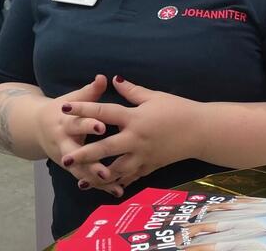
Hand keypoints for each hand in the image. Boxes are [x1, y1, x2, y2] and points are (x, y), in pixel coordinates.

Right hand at [35, 75, 121, 196]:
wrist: (37, 127)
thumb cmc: (62, 109)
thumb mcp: (73, 100)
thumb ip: (89, 91)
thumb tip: (102, 77)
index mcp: (66, 122)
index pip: (78, 123)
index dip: (89, 125)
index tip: (102, 126)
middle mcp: (64, 141)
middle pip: (77, 153)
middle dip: (90, 161)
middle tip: (105, 169)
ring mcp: (66, 157)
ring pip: (81, 170)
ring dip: (95, 178)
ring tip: (113, 183)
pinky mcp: (71, 167)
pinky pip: (86, 177)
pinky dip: (99, 185)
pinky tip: (116, 191)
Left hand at [61, 76, 205, 190]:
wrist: (202, 131)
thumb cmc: (180, 110)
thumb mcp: (155, 97)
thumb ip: (132, 91)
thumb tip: (114, 79)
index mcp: (135, 118)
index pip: (104, 112)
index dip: (83, 109)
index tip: (64, 108)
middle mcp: (136, 138)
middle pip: (105, 147)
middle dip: (84, 154)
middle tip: (64, 159)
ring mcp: (143, 155)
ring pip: (116, 169)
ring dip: (98, 176)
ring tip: (81, 181)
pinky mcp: (151, 165)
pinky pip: (132, 176)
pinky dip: (119, 181)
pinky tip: (107, 186)